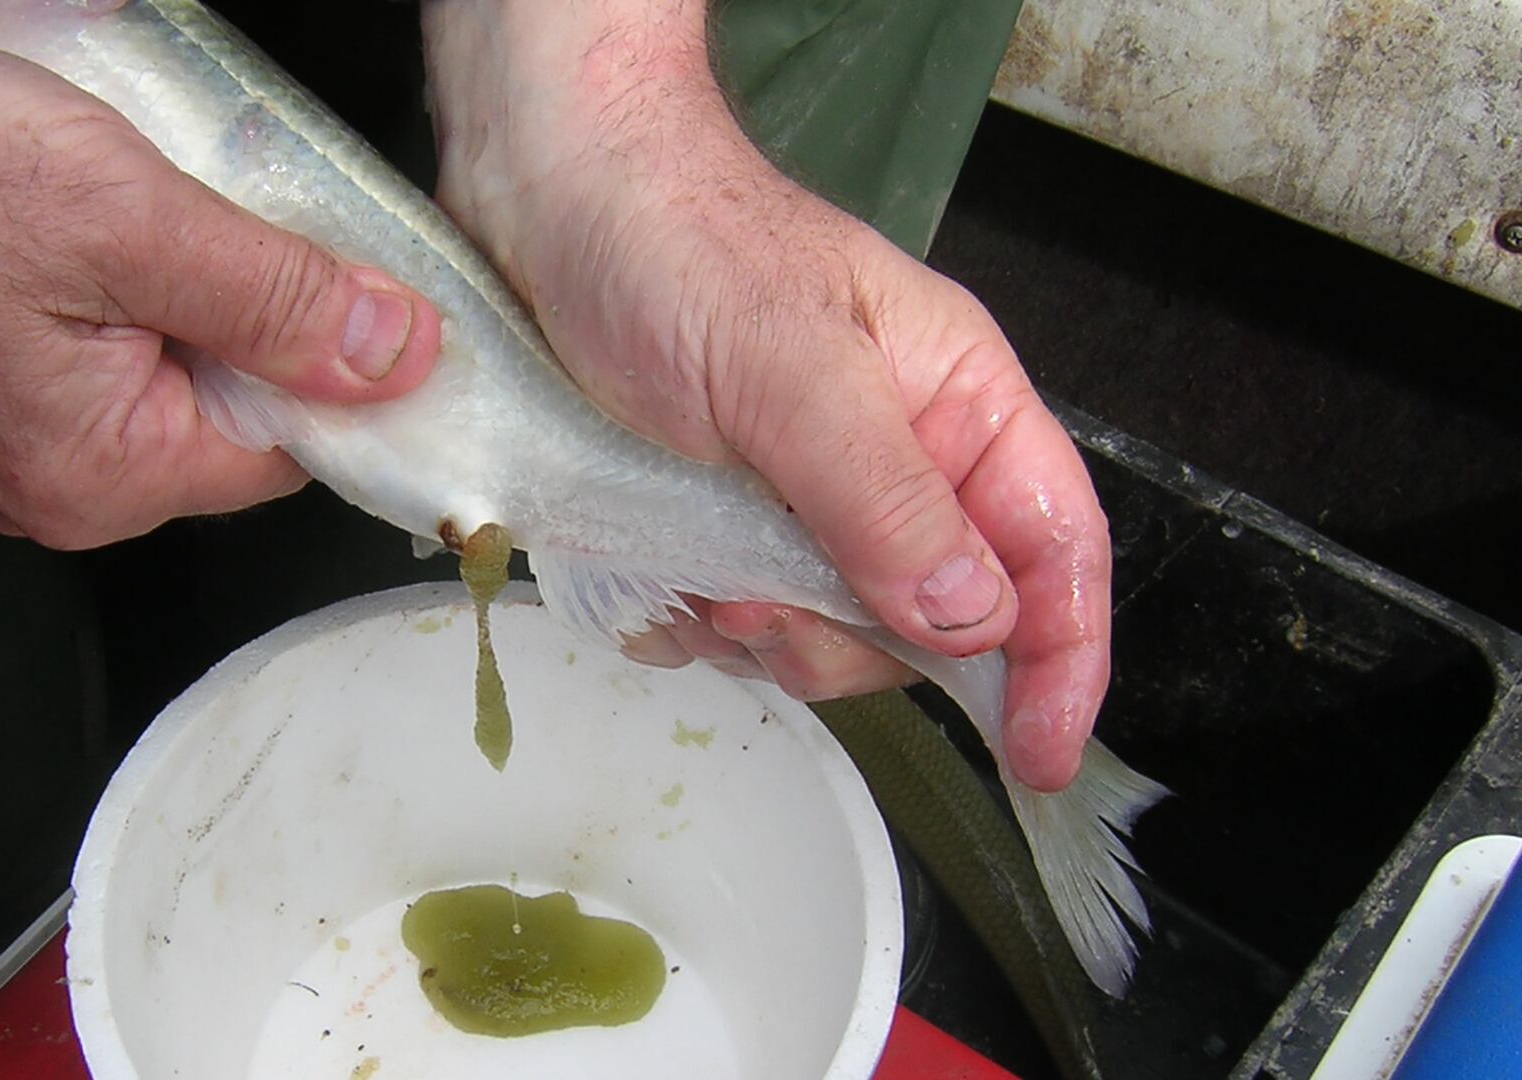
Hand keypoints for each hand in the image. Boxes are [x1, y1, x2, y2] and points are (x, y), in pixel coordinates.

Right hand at [0, 16, 439, 548]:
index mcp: (102, 477)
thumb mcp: (131, 221)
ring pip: (174, 378)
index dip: (340, 370)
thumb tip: (398, 357)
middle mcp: (61, 489)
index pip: (289, 453)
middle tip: (234, 216)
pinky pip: (111, 355)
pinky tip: (113, 226)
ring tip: (157, 210)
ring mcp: (20, 444)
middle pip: (234, 420)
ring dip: (196, 294)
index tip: (369, 291)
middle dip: (260, 320)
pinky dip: (136, 291)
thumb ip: (277, 300)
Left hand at [422, 0, 1108, 790]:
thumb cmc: (677, 250)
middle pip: (936, 620)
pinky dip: (705, 625)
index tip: (1037, 756)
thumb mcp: (787, 373)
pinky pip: (744, 620)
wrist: (544, 199)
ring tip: (699, 575)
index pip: (1053, 549)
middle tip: (762, 611)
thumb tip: (975, 623)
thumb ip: (884, 500)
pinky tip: (662, 582)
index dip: (1061, 659)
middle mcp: (896, 459)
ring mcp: (807, 496)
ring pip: (833, 632)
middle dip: (858, 645)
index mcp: (955, 404)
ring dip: (767, 635)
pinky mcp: (724, 520)